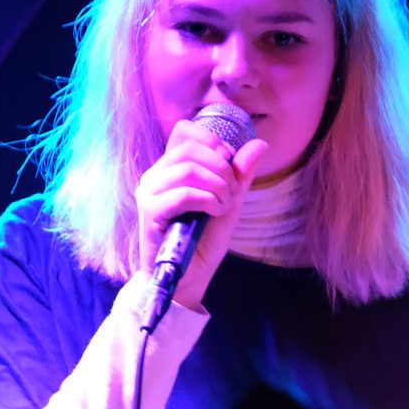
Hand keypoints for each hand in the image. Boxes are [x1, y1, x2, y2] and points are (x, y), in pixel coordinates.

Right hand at [133, 118, 269, 308]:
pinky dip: (207, 201)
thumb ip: (240, 174)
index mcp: (172, 168)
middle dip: (221, 168)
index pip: (185, 131)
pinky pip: (182, 194)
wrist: (189, 277)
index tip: (230, 164)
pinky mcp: (149, 212)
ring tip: (224, 207)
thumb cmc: (204, 239)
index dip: (213, 141)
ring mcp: (149, 193)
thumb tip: (259, 143)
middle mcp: (156, 175)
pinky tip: (215, 213)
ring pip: (186, 170)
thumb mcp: (230, 202)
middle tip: (231, 193)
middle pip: (189, 148)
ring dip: (217, 187)